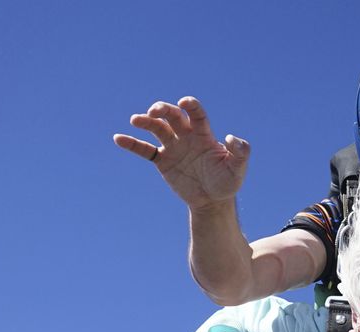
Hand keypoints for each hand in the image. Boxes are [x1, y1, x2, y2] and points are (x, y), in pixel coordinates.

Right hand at [113, 96, 249, 209]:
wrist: (213, 201)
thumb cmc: (227, 182)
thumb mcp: (237, 169)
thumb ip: (240, 152)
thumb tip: (231, 137)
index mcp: (204, 135)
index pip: (196, 114)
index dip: (190, 106)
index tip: (184, 102)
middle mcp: (186, 136)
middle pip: (173, 116)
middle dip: (163, 110)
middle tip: (154, 111)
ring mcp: (173, 147)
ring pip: (157, 129)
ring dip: (146, 121)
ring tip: (136, 120)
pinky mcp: (162, 161)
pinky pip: (145, 150)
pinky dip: (132, 144)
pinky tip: (118, 138)